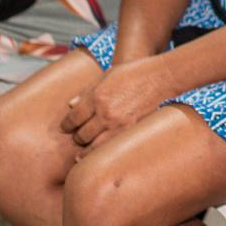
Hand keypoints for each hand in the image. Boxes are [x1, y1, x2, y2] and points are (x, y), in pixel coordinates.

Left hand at [60, 56, 176, 155]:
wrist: (159, 77)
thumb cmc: (132, 73)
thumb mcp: (106, 76)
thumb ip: (86, 92)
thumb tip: (70, 106)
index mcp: (96, 97)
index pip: (72, 119)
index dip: (65, 125)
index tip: (66, 127)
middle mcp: (105, 112)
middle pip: (80, 135)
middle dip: (76, 136)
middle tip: (76, 135)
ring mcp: (118, 123)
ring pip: (92, 146)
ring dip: (85, 147)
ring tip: (83, 147)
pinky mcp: (129, 130)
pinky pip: (109, 146)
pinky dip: (100, 150)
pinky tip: (96, 151)